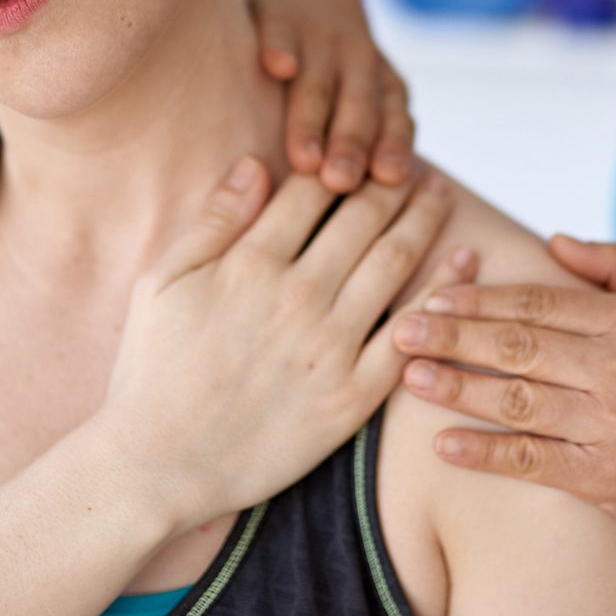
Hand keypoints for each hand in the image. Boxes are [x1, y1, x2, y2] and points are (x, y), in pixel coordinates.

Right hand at [99, 155, 470, 533]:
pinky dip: (442, 291)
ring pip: (394, 263)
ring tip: (439, 193)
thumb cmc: (153, 372)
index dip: (340, 162)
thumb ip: (213, 220)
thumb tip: (255, 163)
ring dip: (423, 219)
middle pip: (362, 218)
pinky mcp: (352, 396)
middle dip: (391, 181)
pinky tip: (463, 260)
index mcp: (250, 264)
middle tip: (412, 161)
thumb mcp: (162, 282)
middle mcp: (297, 297)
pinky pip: (410, 335)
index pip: (311, 191)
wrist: (158, 465)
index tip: (358, 150)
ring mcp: (330, 346)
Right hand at [248, 0, 415, 191]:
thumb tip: (367, 217)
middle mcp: (357, 61)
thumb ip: (365, 143)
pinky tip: (275, 67)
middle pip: (359, 107)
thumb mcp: (360, 95)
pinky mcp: (276, 15)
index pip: (393, 120)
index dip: (391, 147)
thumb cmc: (332, 68)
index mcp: (382, 85)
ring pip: (318, 81)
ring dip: (313, 119)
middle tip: (344, 183)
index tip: (388, 181)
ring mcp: (317, 37)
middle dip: (353, 145)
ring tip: (305, 158)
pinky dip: (278, 47)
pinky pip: (279, 32)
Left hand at [391, 235, 615, 536]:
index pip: (539, 303)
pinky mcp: (607, 478)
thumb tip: (552, 241)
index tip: (434, 296)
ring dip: (457, 388)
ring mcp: (614, 426)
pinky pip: (532, 461)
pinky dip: (485, 453)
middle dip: (453, 335)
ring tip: (410, 376)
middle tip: (401, 329)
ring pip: (517, 401)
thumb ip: (615, 267)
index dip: (481, 299)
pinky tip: (443, 445)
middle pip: (519, 346)